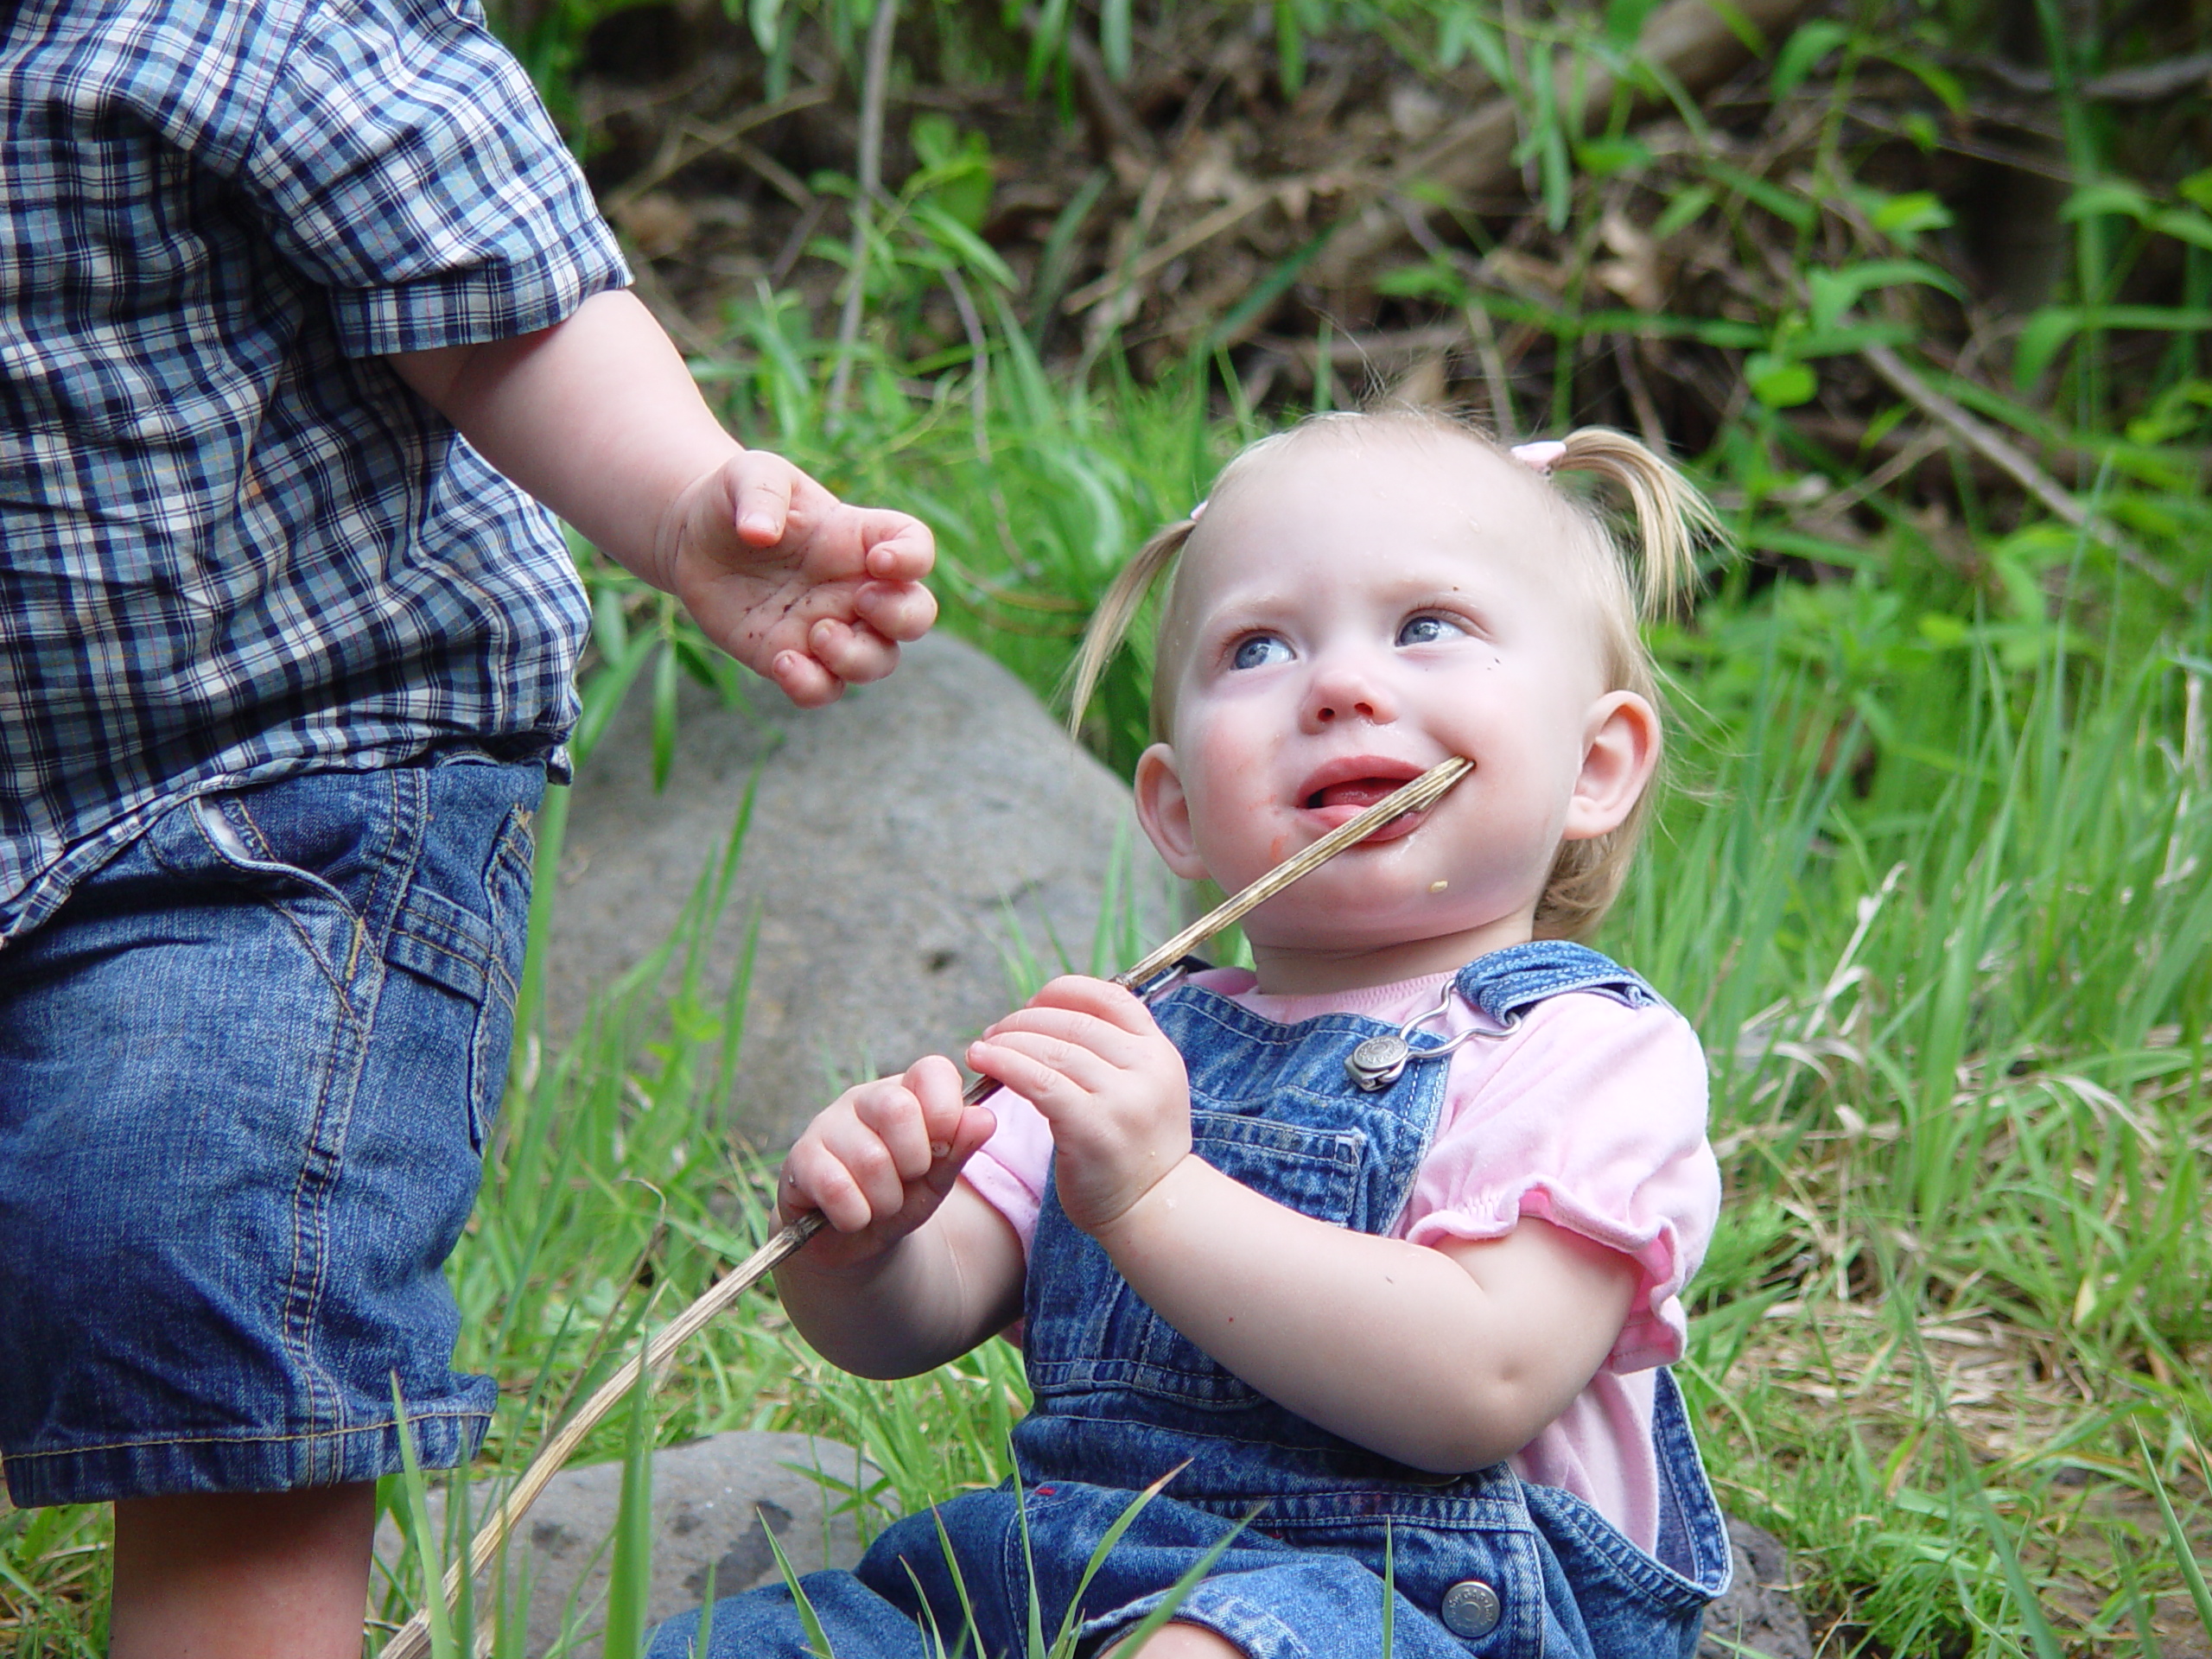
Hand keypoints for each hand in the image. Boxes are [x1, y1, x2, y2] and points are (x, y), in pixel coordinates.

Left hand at [660, 450, 937, 707]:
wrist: (692, 542)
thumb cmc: (734, 500)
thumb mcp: (748, 475)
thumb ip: (762, 493)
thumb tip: (759, 533)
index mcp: (857, 538)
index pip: (916, 546)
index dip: (914, 559)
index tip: (879, 561)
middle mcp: (853, 587)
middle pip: (916, 614)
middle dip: (902, 617)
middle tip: (860, 602)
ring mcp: (828, 627)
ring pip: (878, 661)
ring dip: (858, 659)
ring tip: (817, 635)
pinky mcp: (793, 658)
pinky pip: (823, 688)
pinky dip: (813, 687)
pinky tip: (781, 663)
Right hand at [777, 1056, 995, 1271]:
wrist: (852, 1238)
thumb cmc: (901, 1196)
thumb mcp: (939, 1176)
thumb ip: (961, 1147)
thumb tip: (985, 1118)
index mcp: (905, 1092)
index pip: (932, 1071)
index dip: (945, 1112)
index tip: (941, 1148)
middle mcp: (864, 1099)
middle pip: (898, 1109)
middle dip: (915, 1162)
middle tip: (908, 1181)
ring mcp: (827, 1125)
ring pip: (871, 1158)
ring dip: (887, 1200)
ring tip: (881, 1205)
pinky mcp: (799, 1159)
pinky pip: (835, 1186)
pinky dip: (856, 1214)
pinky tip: (853, 1216)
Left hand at [966, 976, 1190, 1234]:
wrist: (1153, 1211)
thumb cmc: (1134, 1151)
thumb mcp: (1144, 1090)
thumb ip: (1114, 1054)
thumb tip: (1054, 1016)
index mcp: (1160, 1052)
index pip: (1111, 997)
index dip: (1064, 992)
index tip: (1032, 1004)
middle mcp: (1147, 1068)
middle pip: (1074, 1022)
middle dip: (1026, 1020)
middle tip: (995, 1032)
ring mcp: (1122, 1098)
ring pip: (1052, 1049)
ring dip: (1008, 1041)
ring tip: (982, 1050)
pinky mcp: (1092, 1127)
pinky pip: (1038, 1081)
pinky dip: (1005, 1064)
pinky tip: (984, 1063)